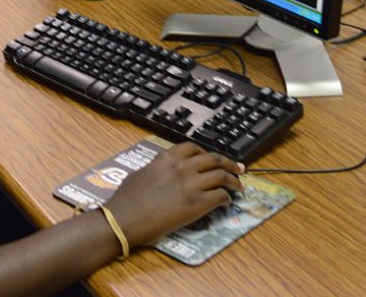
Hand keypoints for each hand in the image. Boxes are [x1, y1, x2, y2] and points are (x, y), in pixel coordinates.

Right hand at [104, 143, 243, 246]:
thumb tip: (161, 172)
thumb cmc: (127, 198)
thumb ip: (156, 169)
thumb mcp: (140, 174)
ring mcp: (191, 185)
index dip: (206, 152)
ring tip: (239, 187)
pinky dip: (227, 198)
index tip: (213, 157)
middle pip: (213, 159)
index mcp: (166, 158)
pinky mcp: (198, 204)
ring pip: (221, 176)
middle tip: (238, 168)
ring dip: (233, 181)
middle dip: (229, 163)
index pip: (193, 148)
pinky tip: (226, 203)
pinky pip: (220, 196)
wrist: (127, 218)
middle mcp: (182, 168)